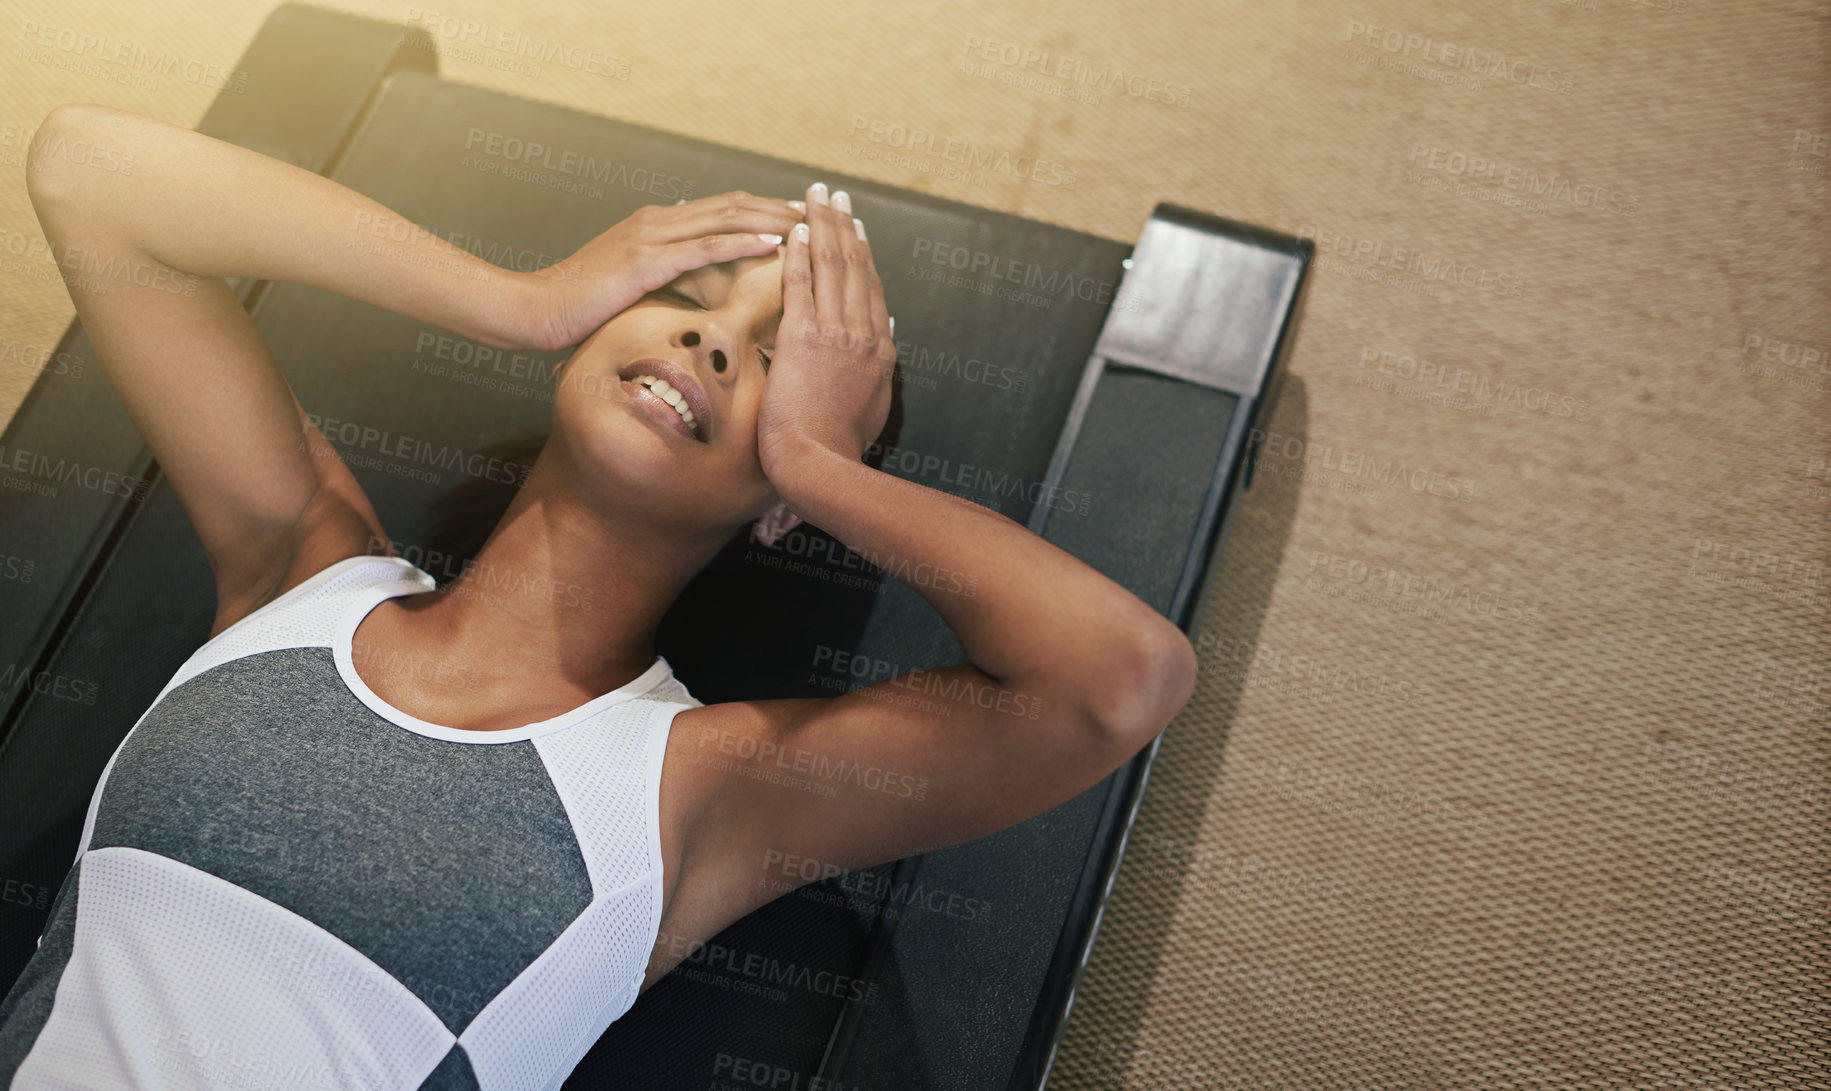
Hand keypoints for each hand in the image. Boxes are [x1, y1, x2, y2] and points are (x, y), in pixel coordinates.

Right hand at [528, 191, 802, 351]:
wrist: (537, 311)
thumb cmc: (581, 308)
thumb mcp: (632, 286)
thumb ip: (665, 276)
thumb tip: (700, 282)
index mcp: (657, 224)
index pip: (723, 208)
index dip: (764, 209)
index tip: (802, 217)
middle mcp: (658, 220)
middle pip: (733, 205)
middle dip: (779, 208)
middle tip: (821, 214)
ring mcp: (651, 237)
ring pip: (725, 219)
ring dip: (772, 220)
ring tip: (811, 225)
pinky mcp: (646, 261)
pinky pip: (704, 247)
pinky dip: (744, 243)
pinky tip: (775, 245)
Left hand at [757, 181, 894, 481]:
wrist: (821, 463)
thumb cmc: (840, 445)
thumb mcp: (875, 405)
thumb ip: (882, 367)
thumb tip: (889, 333)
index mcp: (881, 349)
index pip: (872, 288)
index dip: (862, 253)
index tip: (854, 227)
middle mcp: (864, 333)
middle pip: (855, 266)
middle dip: (843, 224)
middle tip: (833, 194)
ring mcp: (837, 334)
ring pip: (833, 266)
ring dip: (823, 224)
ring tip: (815, 195)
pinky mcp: (805, 339)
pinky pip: (803, 285)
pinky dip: (800, 254)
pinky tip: (794, 228)